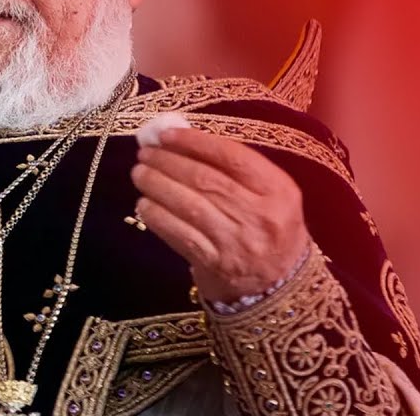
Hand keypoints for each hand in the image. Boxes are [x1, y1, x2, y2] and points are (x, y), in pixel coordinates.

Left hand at [130, 127, 310, 303]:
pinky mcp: (215, 263)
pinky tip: (144, 203)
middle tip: (144, 153)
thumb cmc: (269, 228)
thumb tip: (180, 139)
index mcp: (278, 190)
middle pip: (205, 178)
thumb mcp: (270, 195)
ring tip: (140, 173)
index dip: (194, 142)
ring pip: (188, 204)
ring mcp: (237, 242)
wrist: (280, 285)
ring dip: (157, 185)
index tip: (165, 134)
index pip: (231, 156)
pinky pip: (179, 233)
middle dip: (168, 161)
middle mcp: (260, 214)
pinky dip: (157, 215)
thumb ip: (234, 168)